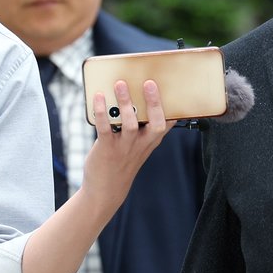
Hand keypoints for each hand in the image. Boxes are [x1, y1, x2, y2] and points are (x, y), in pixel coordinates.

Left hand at [79, 79, 172, 221]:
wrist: (106, 190)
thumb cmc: (121, 162)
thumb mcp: (137, 147)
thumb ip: (140, 128)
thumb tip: (133, 100)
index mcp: (150, 141)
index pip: (167, 123)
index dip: (172, 108)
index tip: (174, 90)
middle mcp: (141, 144)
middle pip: (156, 123)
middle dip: (154, 103)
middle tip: (149, 83)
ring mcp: (125, 147)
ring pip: (130, 124)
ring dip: (125, 103)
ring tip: (120, 84)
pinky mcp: (107, 149)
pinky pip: (105, 129)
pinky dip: (101, 112)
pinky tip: (99, 98)